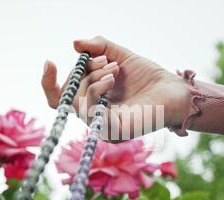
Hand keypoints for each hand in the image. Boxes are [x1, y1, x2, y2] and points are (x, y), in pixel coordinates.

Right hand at [41, 36, 189, 141]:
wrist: (174, 90)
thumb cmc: (149, 77)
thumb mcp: (120, 55)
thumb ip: (98, 47)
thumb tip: (74, 43)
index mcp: (92, 101)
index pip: (60, 99)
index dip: (49, 82)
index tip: (49, 61)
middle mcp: (94, 116)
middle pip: (67, 97)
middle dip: (83, 73)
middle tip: (106, 61)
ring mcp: (102, 126)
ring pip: (77, 104)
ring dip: (92, 79)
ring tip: (114, 69)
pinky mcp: (113, 131)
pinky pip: (90, 112)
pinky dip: (96, 90)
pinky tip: (112, 78)